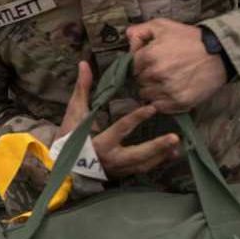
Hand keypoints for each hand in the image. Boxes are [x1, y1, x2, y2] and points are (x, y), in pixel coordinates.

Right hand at [56, 61, 180, 179]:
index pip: (121, 129)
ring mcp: (118, 169)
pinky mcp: (121, 174)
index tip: (152, 108)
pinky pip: (142, 170)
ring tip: (176, 145)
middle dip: (157, 147)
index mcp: (100, 143)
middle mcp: (111, 159)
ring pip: (144, 165)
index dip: (137, 118)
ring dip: (161, 155)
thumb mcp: (74, 113)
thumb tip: (84, 64)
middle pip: (139, 154)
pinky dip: (157, 162)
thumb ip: (82, 89)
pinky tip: (169, 155)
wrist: (63, 166)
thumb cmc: (68, 137)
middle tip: (174, 137)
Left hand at [127, 19, 226, 113]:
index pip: (131, 67)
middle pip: (138, 81)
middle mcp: (156, 74)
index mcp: (149, 56)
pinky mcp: (180, 102)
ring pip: (146, 95)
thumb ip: (140, 31)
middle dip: (145, 76)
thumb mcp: (163, 26)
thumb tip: (127, 38)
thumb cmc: (191, 38)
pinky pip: (159, 107)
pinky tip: (170, 91)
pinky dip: (161, 101)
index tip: (149, 62)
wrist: (221, 53)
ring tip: (165, 81)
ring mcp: (168, 90)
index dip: (139, 64)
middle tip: (159, 71)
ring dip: (152, 90)